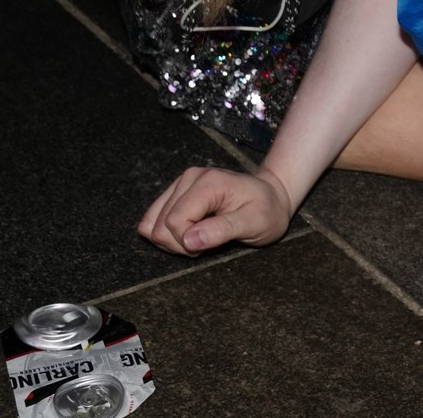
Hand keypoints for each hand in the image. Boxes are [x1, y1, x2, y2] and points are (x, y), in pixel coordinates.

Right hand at [138, 165, 295, 256]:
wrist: (271, 197)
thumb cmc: (267, 211)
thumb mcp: (255, 224)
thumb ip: (223, 230)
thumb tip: (189, 240)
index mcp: (209, 183)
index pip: (174, 222)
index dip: (188, 243)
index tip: (212, 243)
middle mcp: (190, 178)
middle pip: (159, 226)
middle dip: (181, 244)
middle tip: (210, 240)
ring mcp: (181, 183)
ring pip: (151, 225)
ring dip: (174, 240)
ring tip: (203, 235)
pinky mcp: (176, 192)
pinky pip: (153, 221)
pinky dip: (169, 234)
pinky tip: (193, 232)